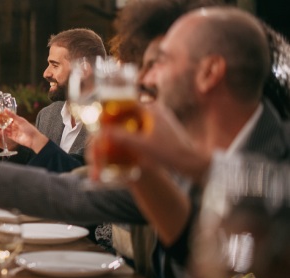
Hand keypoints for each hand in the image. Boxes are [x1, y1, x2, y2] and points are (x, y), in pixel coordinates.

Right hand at [1, 111, 48, 151]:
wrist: (33, 139)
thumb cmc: (29, 128)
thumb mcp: (20, 120)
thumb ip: (12, 116)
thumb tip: (5, 109)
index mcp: (17, 120)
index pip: (8, 117)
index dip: (3, 116)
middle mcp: (15, 125)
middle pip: (6, 123)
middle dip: (1, 123)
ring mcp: (14, 131)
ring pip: (5, 129)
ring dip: (1, 128)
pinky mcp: (13, 137)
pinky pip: (7, 135)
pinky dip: (3, 133)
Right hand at [91, 102, 209, 182]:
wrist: (192, 162)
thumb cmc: (169, 153)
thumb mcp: (142, 146)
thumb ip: (122, 137)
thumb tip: (101, 132)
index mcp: (152, 109)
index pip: (125, 101)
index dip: (110, 107)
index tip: (99, 115)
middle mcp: (156, 110)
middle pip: (129, 109)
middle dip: (115, 117)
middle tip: (102, 126)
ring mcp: (160, 119)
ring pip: (135, 118)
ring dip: (123, 125)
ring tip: (110, 134)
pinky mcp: (162, 129)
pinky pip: (141, 126)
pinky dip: (131, 131)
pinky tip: (124, 142)